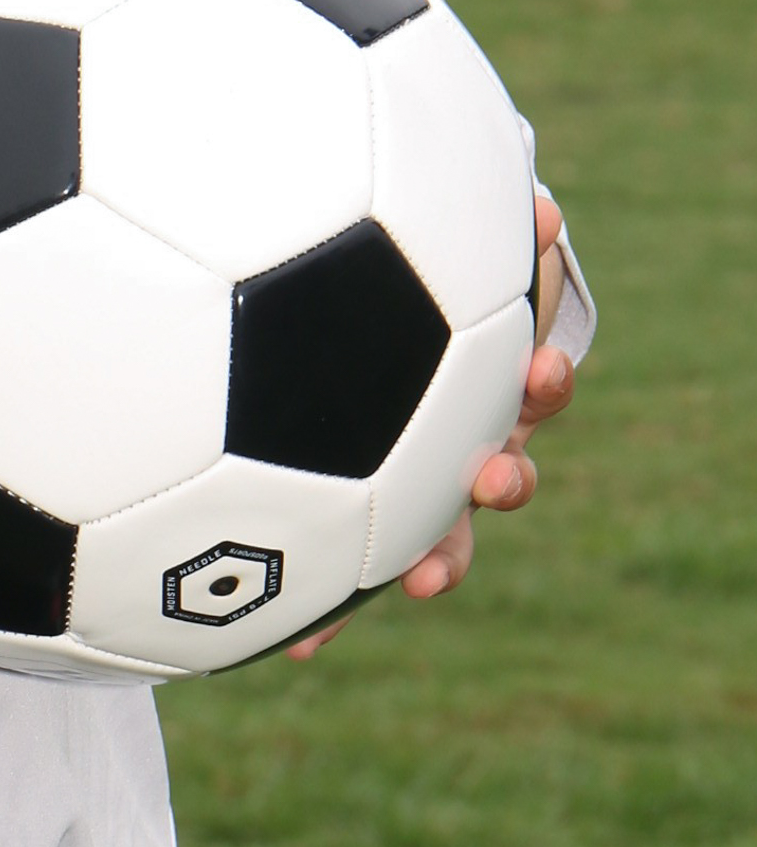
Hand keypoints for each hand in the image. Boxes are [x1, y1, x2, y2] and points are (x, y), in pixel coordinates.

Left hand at [286, 193, 576, 658]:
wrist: (349, 315)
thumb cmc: (385, 272)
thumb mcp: (427, 243)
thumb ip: (473, 227)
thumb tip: (535, 205)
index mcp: (475, 377)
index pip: (527, 382)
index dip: (540, 378)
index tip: (540, 366)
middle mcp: (457, 440)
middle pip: (502, 470)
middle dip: (505, 480)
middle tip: (495, 474)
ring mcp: (411, 487)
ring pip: (441, 536)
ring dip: (442, 558)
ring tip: (430, 579)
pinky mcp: (352, 526)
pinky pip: (343, 573)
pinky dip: (333, 607)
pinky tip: (305, 641)